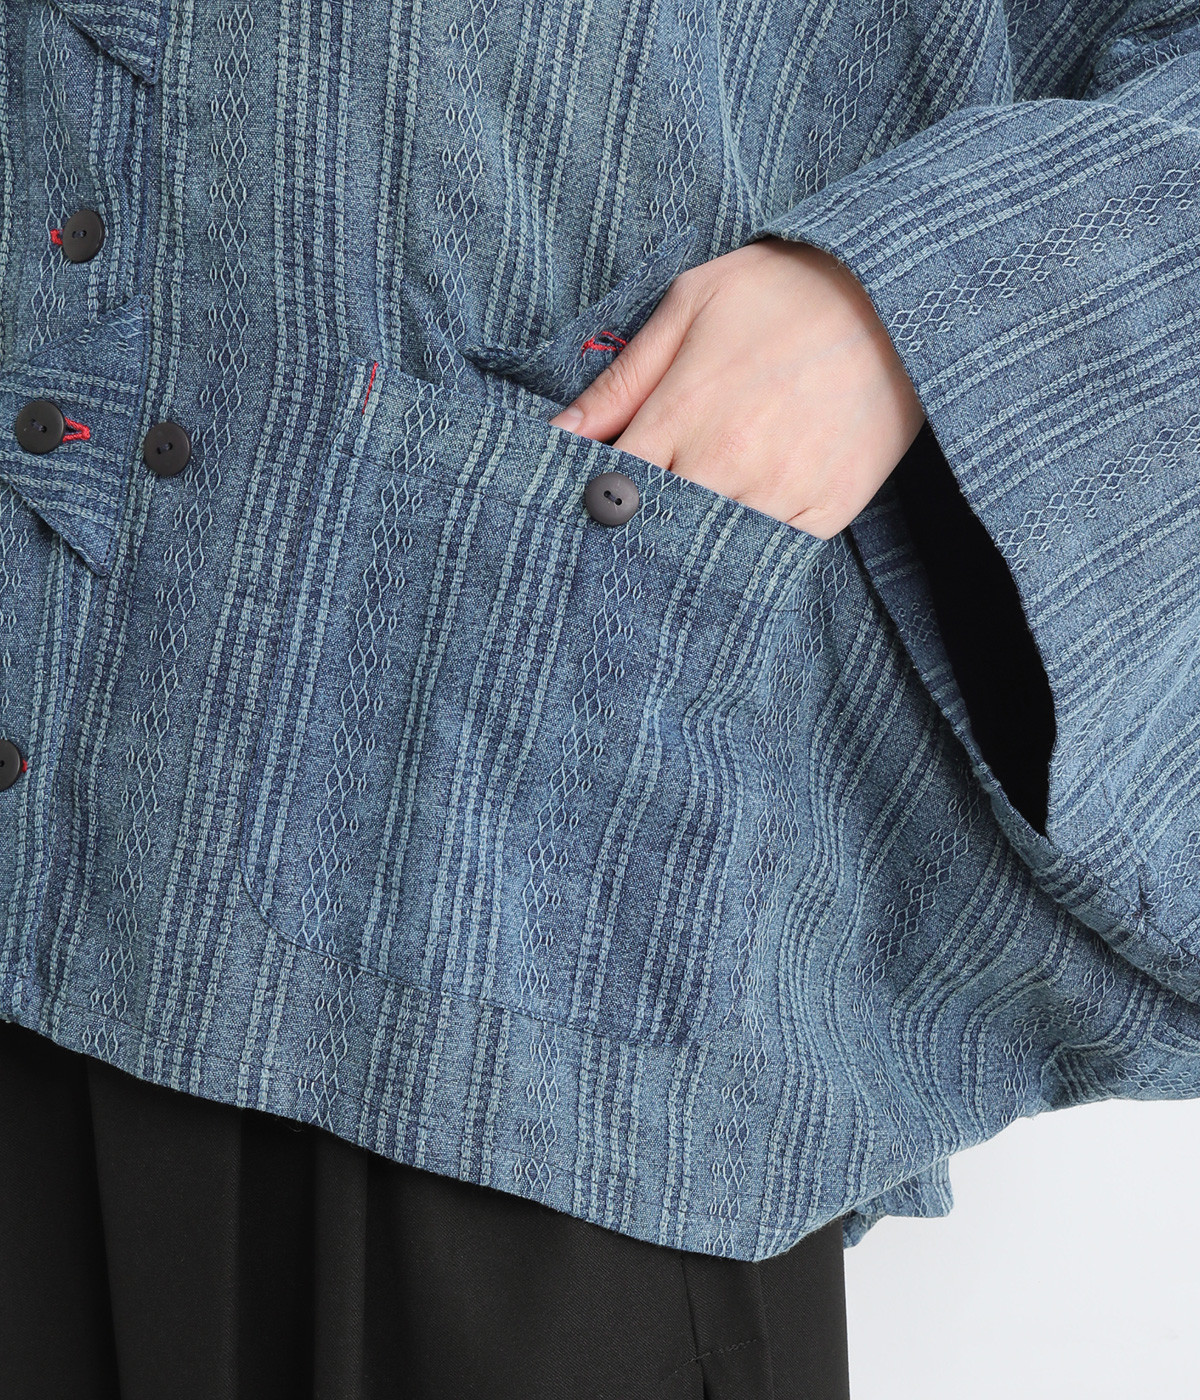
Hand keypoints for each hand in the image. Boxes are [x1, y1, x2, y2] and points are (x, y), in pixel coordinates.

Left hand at [548, 236, 926, 539]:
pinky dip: (748, 557)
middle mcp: (726, 462)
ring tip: (686, 534)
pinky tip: (737, 538)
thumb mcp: (689, 307)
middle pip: (654, 532)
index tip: (591, 503)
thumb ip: (621, 380)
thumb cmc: (783, 291)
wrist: (895, 291)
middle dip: (637, 532)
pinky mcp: (828, 510)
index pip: (609, 489)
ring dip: (691, 551)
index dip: (595, 501)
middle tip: (633, 529)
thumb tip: (556, 434)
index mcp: (682, 413)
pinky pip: (771, 559)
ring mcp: (780, 492)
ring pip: (710, 554)